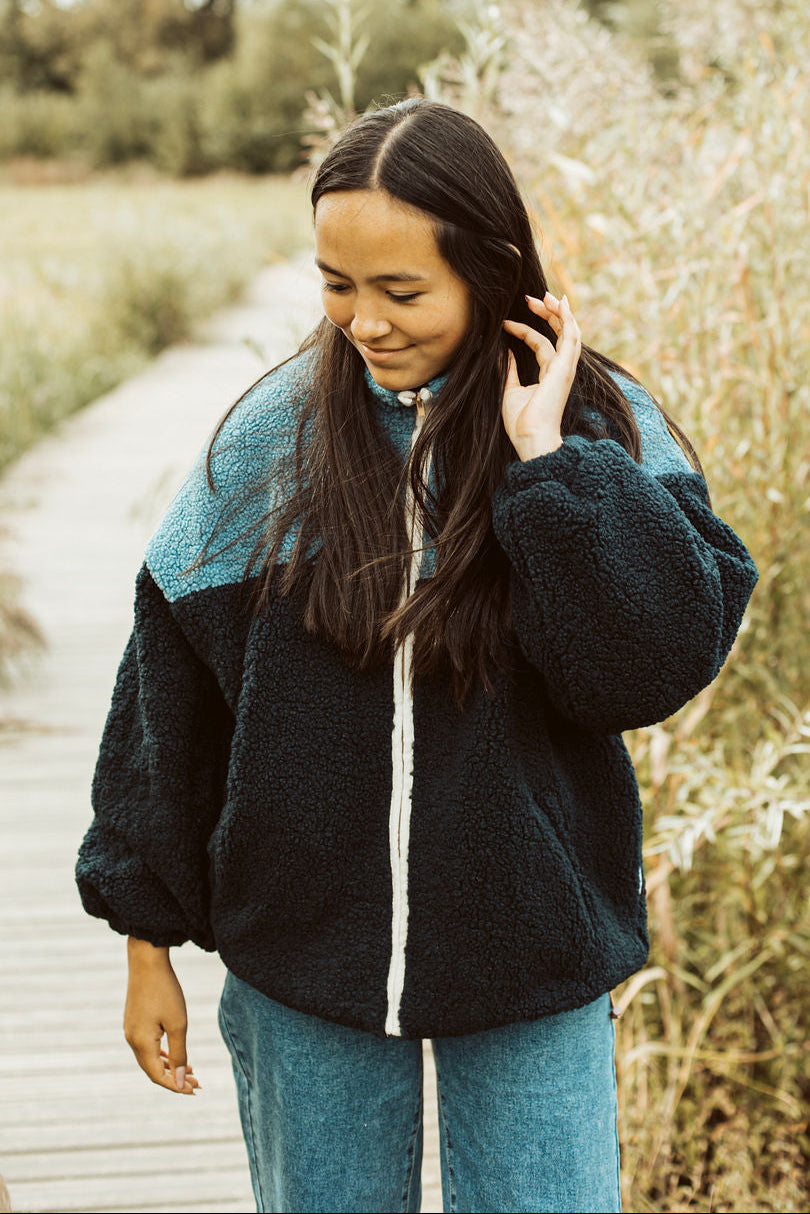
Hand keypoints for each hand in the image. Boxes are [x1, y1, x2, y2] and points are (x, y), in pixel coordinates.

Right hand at [124, 937, 199, 1094]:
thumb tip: (181, 1081)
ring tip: (191, 1071)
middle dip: (175, 1079)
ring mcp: (130, 1031)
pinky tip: (172, 1055)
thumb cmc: (165, 990)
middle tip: (198, 1083)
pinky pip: (146, 1047)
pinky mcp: (133, 1022)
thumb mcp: (178, 1023)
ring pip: (149, 1059)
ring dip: (169, 1067)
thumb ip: (179, 1054)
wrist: (147, 961)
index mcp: (141, 1044)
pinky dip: (161, 1055)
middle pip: (153, 1071)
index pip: (159, 1076)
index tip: (196, 1090)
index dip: (177, 1086)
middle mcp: (132, 1040)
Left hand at [501, 292, 581, 460]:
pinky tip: (559, 303)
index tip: (505, 323)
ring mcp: (565, 368)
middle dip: (548, 313)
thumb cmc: (521, 422)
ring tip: (545, 295)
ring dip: (558, 311)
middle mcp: (561, 369)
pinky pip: (570, 337)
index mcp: (550, 375)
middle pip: (559, 333)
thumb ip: (509, 370)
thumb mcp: (510, 390)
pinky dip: (567, 318)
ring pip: (569, 331)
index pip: (541, 345)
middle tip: (532, 297)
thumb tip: (504, 352)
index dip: (525, 331)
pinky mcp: (565, 368)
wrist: (531, 439)